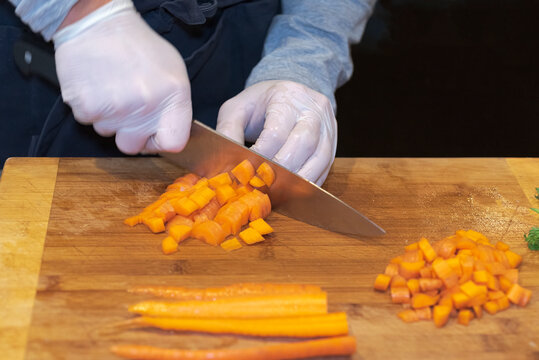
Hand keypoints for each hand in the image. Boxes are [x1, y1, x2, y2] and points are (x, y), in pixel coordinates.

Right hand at [54, 0, 191, 153]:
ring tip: (112, 88)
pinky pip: (89, 121)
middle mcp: (146, 107)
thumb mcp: (173, 72)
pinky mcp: (86, 107)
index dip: (162, 142)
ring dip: (110, 118)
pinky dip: (91, 108)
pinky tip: (97, 86)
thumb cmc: (138, 46)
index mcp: (173, 98)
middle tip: (128, 108)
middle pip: (133, 147)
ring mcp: (115, 110)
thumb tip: (168, 132)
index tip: (154, 134)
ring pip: (109, 133)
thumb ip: (174, 106)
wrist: (98, 24)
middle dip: (130, 133)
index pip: (173, 143)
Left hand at [216, 80, 336, 185]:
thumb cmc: (261, 103)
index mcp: (288, 97)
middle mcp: (314, 110)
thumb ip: (228, 131)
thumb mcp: (237, 108)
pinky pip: (325, 169)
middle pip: (303, 145)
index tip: (246, 172)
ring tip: (276, 193)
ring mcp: (328, 128)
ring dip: (297, 181)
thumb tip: (226, 162)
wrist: (290, 95)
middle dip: (281, 171)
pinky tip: (291, 192)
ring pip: (319, 160)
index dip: (261, 156)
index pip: (276, 132)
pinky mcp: (332, 145)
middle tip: (261, 186)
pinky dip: (307, 184)